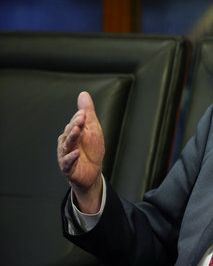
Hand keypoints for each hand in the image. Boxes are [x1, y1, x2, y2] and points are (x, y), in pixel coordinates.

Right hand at [57, 91, 104, 212]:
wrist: (93, 171)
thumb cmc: (91, 149)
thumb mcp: (92, 129)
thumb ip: (87, 113)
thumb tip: (83, 94)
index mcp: (71, 133)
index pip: (74, 123)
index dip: (79, 118)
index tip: (84, 113)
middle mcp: (66, 143)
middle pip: (69, 133)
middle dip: (75, 126)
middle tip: (81, 119)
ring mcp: (65, 155)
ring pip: (67, 145)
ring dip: (72, 137)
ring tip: (78, 131)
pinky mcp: (68, 168)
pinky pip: (67, 162)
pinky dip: (71, 157)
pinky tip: (76, 153)